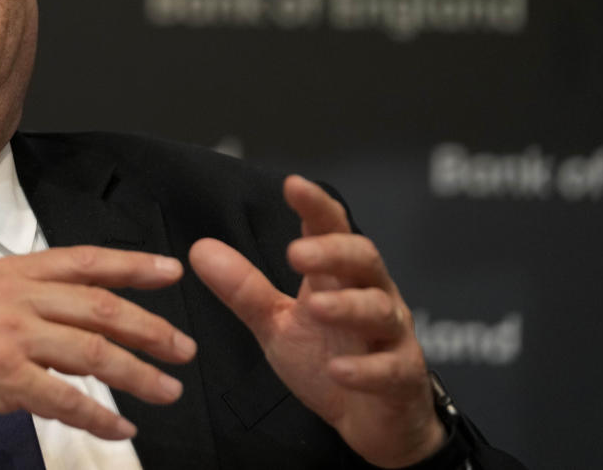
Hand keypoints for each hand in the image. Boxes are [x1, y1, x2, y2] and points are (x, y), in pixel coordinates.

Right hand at [0, 245, 195, 469]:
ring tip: (167, 390)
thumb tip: (68, 316)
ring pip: (94, 352)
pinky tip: (119, 429)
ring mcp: (9, 335)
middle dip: (151, 327)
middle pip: (101, 307)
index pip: (85, 260)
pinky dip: (100, 418)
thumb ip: (20, 299)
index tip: (170, 271)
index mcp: (9, 271)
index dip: (133, 264)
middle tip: (183, 346)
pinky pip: (66, 400)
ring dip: (139, 374)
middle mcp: (14, 296)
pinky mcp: (2, 378)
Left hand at [189, 175, 443, 468]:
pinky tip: (339, 371)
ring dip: (348, 307)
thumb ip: (244, 289)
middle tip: (296, 253)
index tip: (292, 184)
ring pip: (379, 310)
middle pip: (363, 259)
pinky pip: (390, 368)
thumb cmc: (328, 358)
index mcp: (338, 276)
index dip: (315, 206)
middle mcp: (370, 295)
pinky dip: (366, 369)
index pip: (331, 229)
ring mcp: (391, 335)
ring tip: (316, 308)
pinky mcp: (402, 377)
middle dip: (332, 252)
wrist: (372, 419)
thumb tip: (200, 249)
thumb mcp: (277, 324)